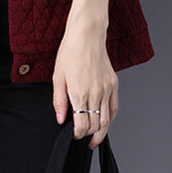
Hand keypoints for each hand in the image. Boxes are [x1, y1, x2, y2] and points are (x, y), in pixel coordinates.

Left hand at [51, 25, 117, 149]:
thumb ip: (59, 100)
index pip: (82, 126)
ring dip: (100, 131)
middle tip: (82, 137)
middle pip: (95, 126)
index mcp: (80, 93)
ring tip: (94, 137)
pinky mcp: (113, 84)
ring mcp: (107, 89)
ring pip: (107, 120)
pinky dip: (109, 118)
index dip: (78, 135)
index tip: (73, 135)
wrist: (87, 35)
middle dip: (88, 135)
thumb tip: (60, 119)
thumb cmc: (70, 52)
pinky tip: (104, 121)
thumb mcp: (58, 76)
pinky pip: (114, 108)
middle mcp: (96, 94)